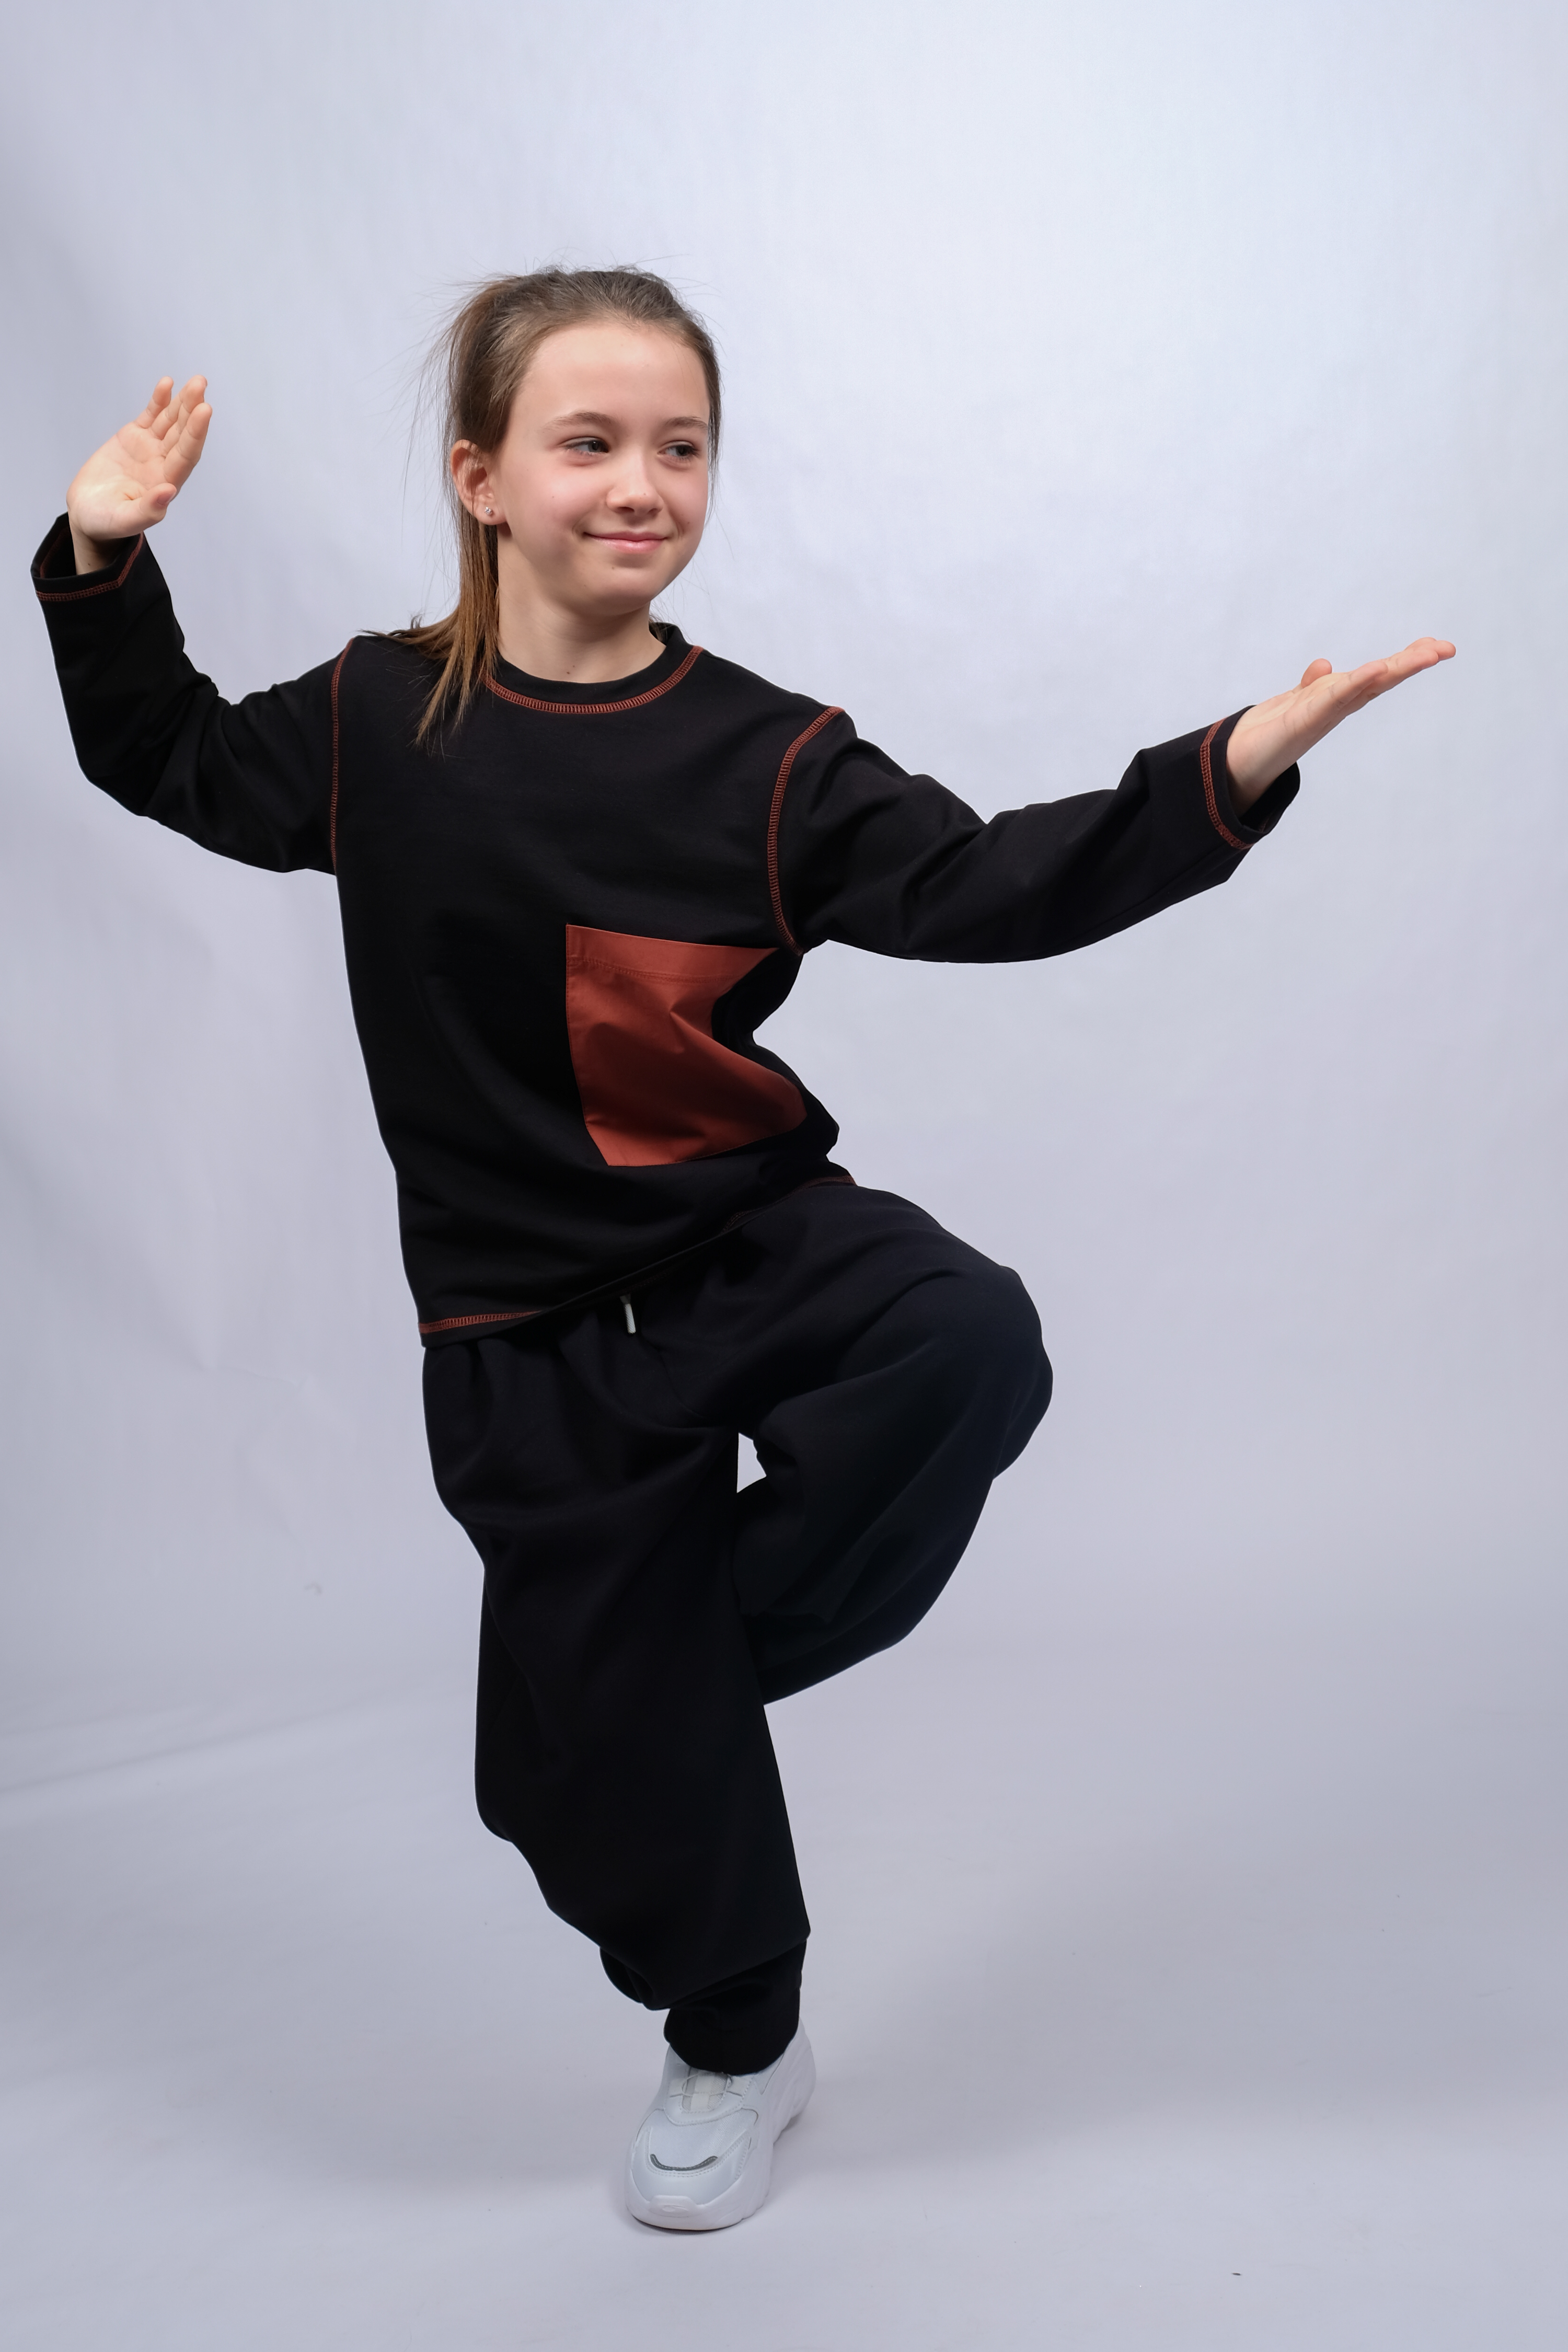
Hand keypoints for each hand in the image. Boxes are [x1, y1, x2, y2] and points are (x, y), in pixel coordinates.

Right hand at [65, 375, 211, 572]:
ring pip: (170, 422)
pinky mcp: (134, 438)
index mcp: (165, 484)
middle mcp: (163, 464)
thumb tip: (169, 492)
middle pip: (182, 434)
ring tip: (196, 382)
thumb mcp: (124, 520)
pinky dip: (159, 401)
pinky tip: (167, 384)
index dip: (195, 433)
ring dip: (182, 402)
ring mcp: (150, 449)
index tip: (204, 410)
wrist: (89, 513)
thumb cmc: (107, 523)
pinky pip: (151, 416)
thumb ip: (148, 510)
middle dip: (192, 410)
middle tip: (201, 384)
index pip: (186, 455)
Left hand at [1226, 637, 1455, 812]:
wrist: (1236, 761)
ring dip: (1396, 670)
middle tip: (1446, 649)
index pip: (1377, 675)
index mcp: (1338, 698)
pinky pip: (1333, 700)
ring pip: (1366, 687)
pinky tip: (1375, 670)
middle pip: (1381, 680)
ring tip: (1426, 654)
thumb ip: (1312, 684)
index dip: (1406, 661)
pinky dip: (1354, 684)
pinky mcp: (1302, 721)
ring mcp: (1323, 715)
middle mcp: (1337, 707)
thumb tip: (1325, 665)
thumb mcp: (1296, 700)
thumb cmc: (1269, 732)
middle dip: (1412, 663)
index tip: (1437, 646)